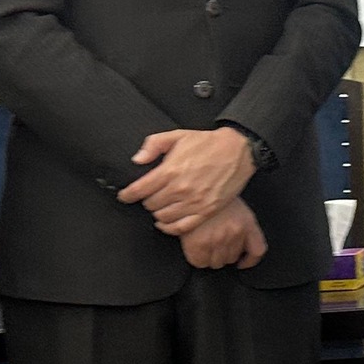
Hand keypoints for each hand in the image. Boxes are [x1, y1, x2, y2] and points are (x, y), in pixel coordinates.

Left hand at [121, 127, 255, 234]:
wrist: (238, 151)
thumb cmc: (207, 143)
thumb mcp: (178, 135)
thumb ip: (153, 145)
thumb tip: (137, 160)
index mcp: (170, 170)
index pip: (139, 190)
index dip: (127, 194)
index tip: (125, 195)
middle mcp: (180, 189)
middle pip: (150, 205)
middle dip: (147, 200)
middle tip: (150, 195)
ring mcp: (194, 202)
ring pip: (162, 217)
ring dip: (158, 212)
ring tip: (161, 205)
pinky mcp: (206, 211)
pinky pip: (180, 227)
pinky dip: (169, 227)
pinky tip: (166, 221)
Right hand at [179, 197, 268, 270]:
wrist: (194, 185)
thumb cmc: (212, 193)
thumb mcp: (234, 204)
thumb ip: (240, 224)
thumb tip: (239, 247)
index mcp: (247, 222)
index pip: (257, 250)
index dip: (250, 261)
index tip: (243, 262)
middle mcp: (235, 232)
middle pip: (232, 258)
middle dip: (224, 253)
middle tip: (214, 242)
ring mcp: (218, 239)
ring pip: (217, 263)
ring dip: (210, 256)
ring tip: (204, 242)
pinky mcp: (199, 244)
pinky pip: (200, 262)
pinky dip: (197, 258)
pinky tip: (195, 247)